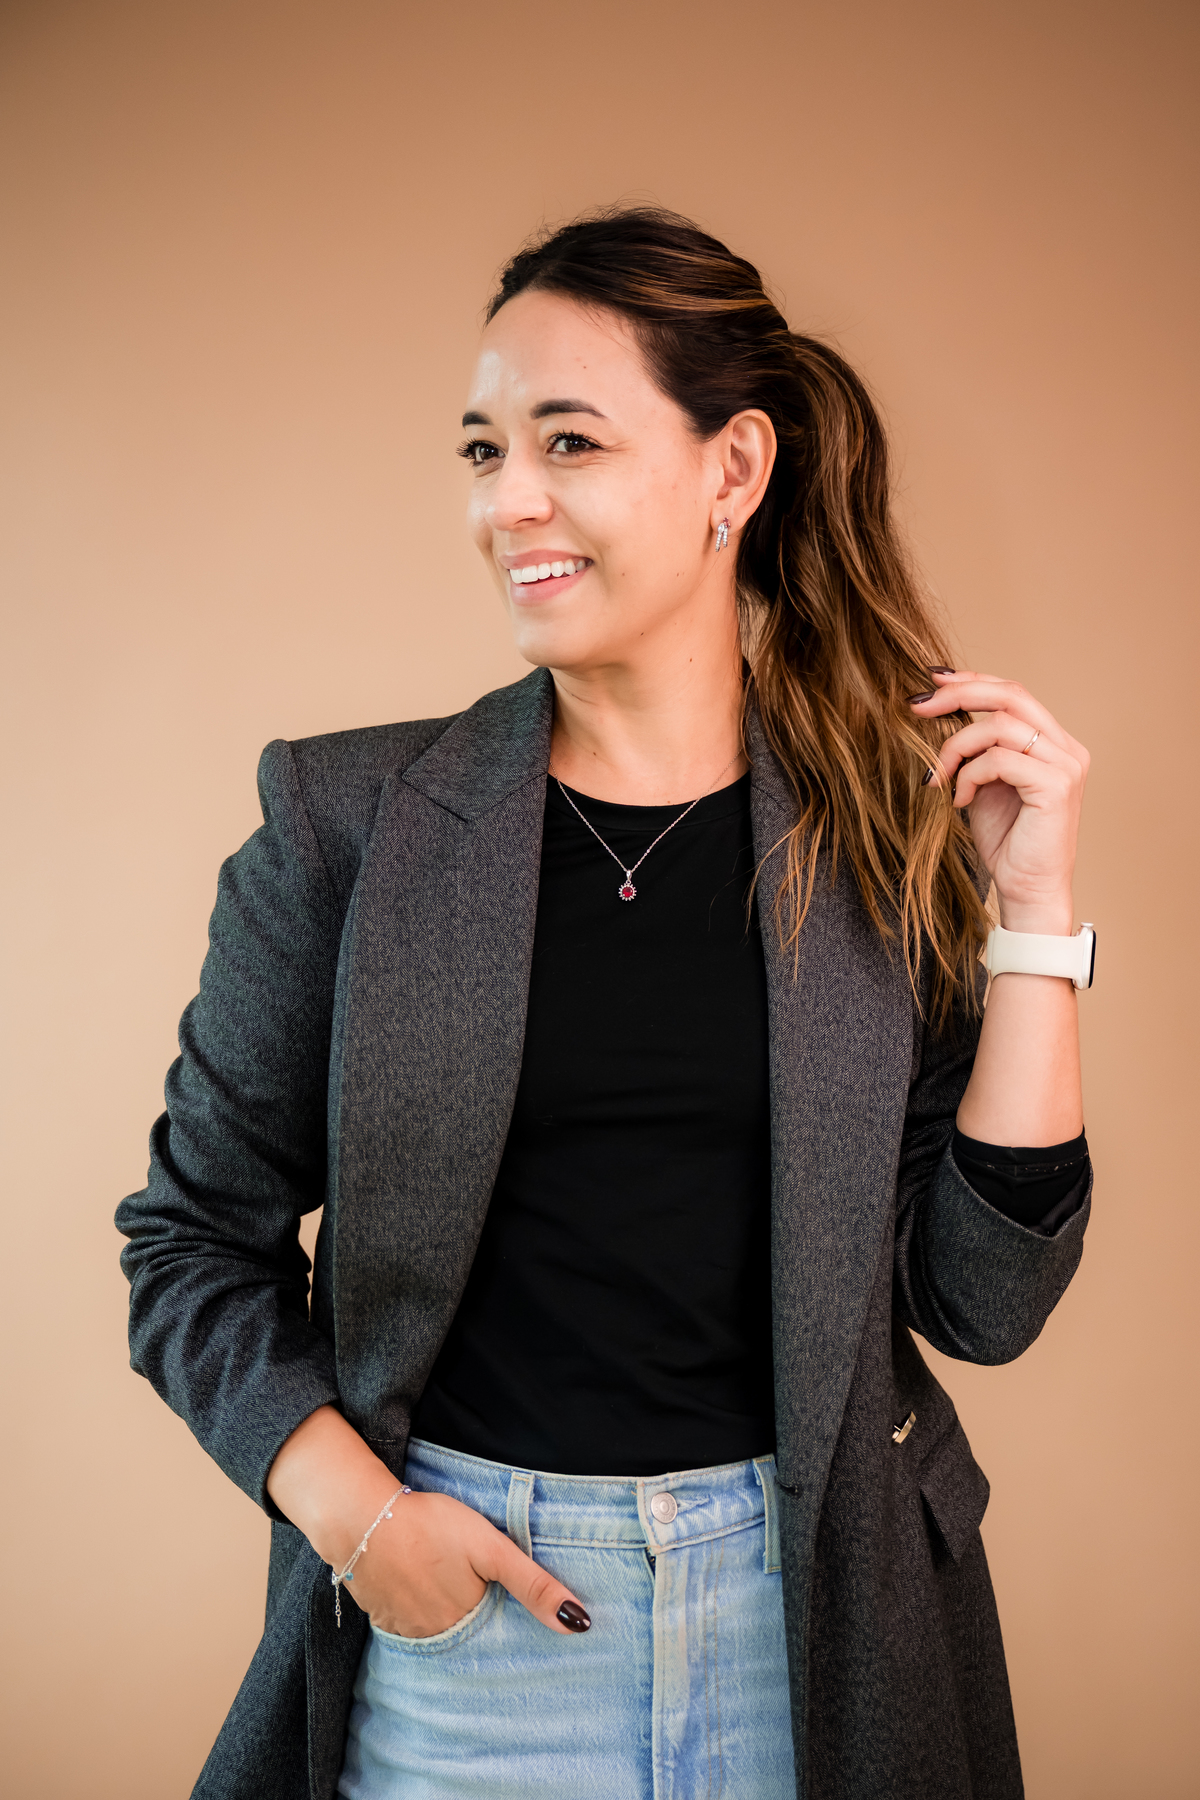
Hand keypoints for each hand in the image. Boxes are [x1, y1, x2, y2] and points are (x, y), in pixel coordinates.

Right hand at [339, 1486, 589, 1639]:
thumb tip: (579, 1623)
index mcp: (468, 1622)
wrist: (362, 1519)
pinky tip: (422, 1587)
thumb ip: (533, 1585)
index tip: (516, 1614)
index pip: (499, 1637)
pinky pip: (410, 1625)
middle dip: (479, 1622)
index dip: (509, 1623)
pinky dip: (420, 1612)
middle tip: (477, 1590)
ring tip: (451, 1588)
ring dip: (449, 1618)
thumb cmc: (431, 1526)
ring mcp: (407, 1630)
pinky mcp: (382, 1616)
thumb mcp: (491, 1548)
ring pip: (439, 1632)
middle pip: (469, 1636)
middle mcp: (437, 1637)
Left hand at [911, 669, 1089, 934]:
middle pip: (1012, 694)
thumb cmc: (1006, 843)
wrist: (1027, 891)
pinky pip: (1000, 760)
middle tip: (918, 706)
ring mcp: (1066, 765)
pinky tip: (960, 800)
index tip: (931, 681)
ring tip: (938, 776)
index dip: (972, 681)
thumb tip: (936, 713)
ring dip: (956, 746)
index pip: (1014, 693)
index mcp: (1053, 743)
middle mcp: (1067, 748)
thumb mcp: (982, 784)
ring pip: (1000, 726)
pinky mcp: (1057, 786)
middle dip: (959, 694)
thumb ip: (974, 750)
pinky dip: (969, 775)